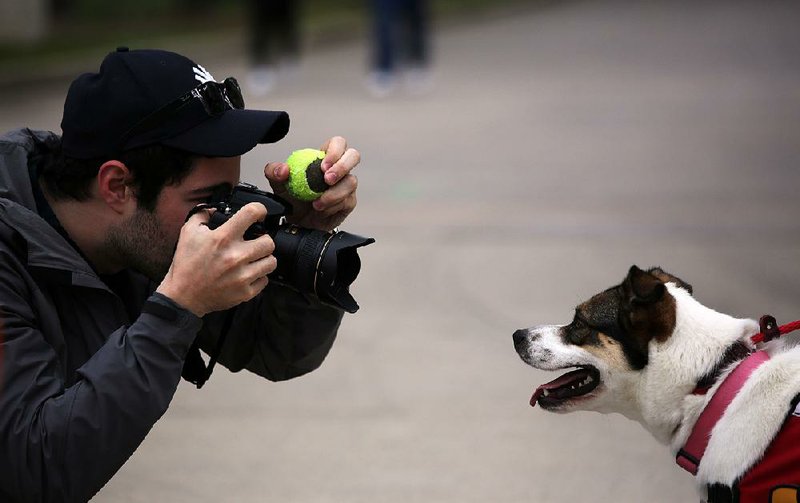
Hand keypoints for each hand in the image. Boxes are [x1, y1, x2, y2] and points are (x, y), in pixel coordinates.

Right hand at [156, 203, 276, 316]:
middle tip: (256, 243)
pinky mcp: (245, 292)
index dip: (259, 209)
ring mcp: (242, 276)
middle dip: (263, 240)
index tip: (260, 213)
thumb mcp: (188, 233)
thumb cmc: (186, 265)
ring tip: (254, 259)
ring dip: (264, 259)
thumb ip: (203, 215)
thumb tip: (217, 208)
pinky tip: (248, 274)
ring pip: (271, 261)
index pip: (251, 213)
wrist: (183, 296)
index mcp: (222, 238)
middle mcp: (236, 256)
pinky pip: (265, 280)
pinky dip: (259, 276)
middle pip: (269, 242)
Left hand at [265, 136, 358, 230]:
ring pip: (351, 182)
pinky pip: (347, 201)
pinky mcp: (349, 201)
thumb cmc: (292, 198)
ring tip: (316, 204)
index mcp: (324, 157)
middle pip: (353, 156)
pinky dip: (332, 207)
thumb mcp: (278, 184)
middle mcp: (339, 168)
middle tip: (327, 180)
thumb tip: (283, 169)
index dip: (335, 151)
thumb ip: (274, 172)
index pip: (337, 143)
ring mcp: (347, 185)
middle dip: (342, 167)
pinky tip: (321, 211)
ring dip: (333, 194)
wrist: (298, 222)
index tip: (323, 166)